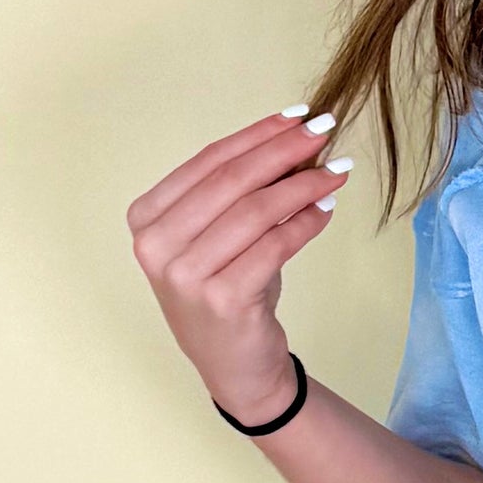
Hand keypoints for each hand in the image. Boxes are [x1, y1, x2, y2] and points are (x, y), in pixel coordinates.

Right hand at [128, 107, 349, 420]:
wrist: (234, 366)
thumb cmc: (228, 292)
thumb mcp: (225, 237)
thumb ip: (245, 193)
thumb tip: (297, 142)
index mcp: (146, 218)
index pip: (209, 161)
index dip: (257, 134)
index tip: (298, 115)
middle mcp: (156, 245)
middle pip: (232, 180)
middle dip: (284, 150)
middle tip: (325, 131)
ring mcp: (185, 275)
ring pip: (256, 210)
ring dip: (304, 185)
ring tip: (337, 171)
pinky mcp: (221, 298)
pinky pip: (275, 245)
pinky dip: (306, 222)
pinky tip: (327, 208)